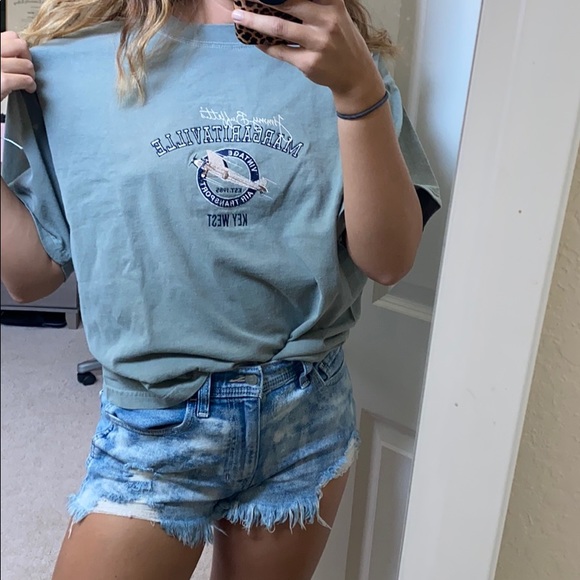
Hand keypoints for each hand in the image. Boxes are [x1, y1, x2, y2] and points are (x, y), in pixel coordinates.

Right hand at [1, 31, 36, 101]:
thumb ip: (3, 54)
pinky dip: (31, 86)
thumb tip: (21, 55)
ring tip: (27, 81)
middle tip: (26, 70)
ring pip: (27, 65)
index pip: (12, 36)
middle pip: (22, 46)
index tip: (21, 58)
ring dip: (31, 75)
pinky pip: (26, 79)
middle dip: (28, 59)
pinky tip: (28, 89)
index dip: (21, 49)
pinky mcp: (3, 81)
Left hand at [231, 0, 385, 113]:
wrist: (355, 75)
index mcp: (332, 4)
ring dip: (255, 22)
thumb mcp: (336, 14)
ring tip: (238, 17)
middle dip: (261, 0)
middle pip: (286, 4)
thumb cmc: (341, 40)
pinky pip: (281, 52)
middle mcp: (327, 20)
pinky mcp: (309, 63)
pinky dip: (265, 46)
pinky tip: (256, 41)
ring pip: (279, 28)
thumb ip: (315, 3)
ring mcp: (318, 43)